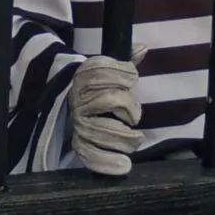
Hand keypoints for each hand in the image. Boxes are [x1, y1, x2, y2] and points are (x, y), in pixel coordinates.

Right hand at [69, 56, 142, 176]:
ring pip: (102, 128)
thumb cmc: (100, 88)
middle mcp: (78, 98)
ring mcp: (78, 122)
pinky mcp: (79, 143)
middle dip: (129, 106)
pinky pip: (89, 154)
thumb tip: (143, 47)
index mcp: (84, 76)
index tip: (133, 77)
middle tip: (136, 115)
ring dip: (124, 137)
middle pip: (108, 99)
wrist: (71, 105)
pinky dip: (106, 161)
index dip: (123, 73)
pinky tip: (124, 166)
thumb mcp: (110, 71)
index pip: (101, 70)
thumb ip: (127, 60)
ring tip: (137, 139)